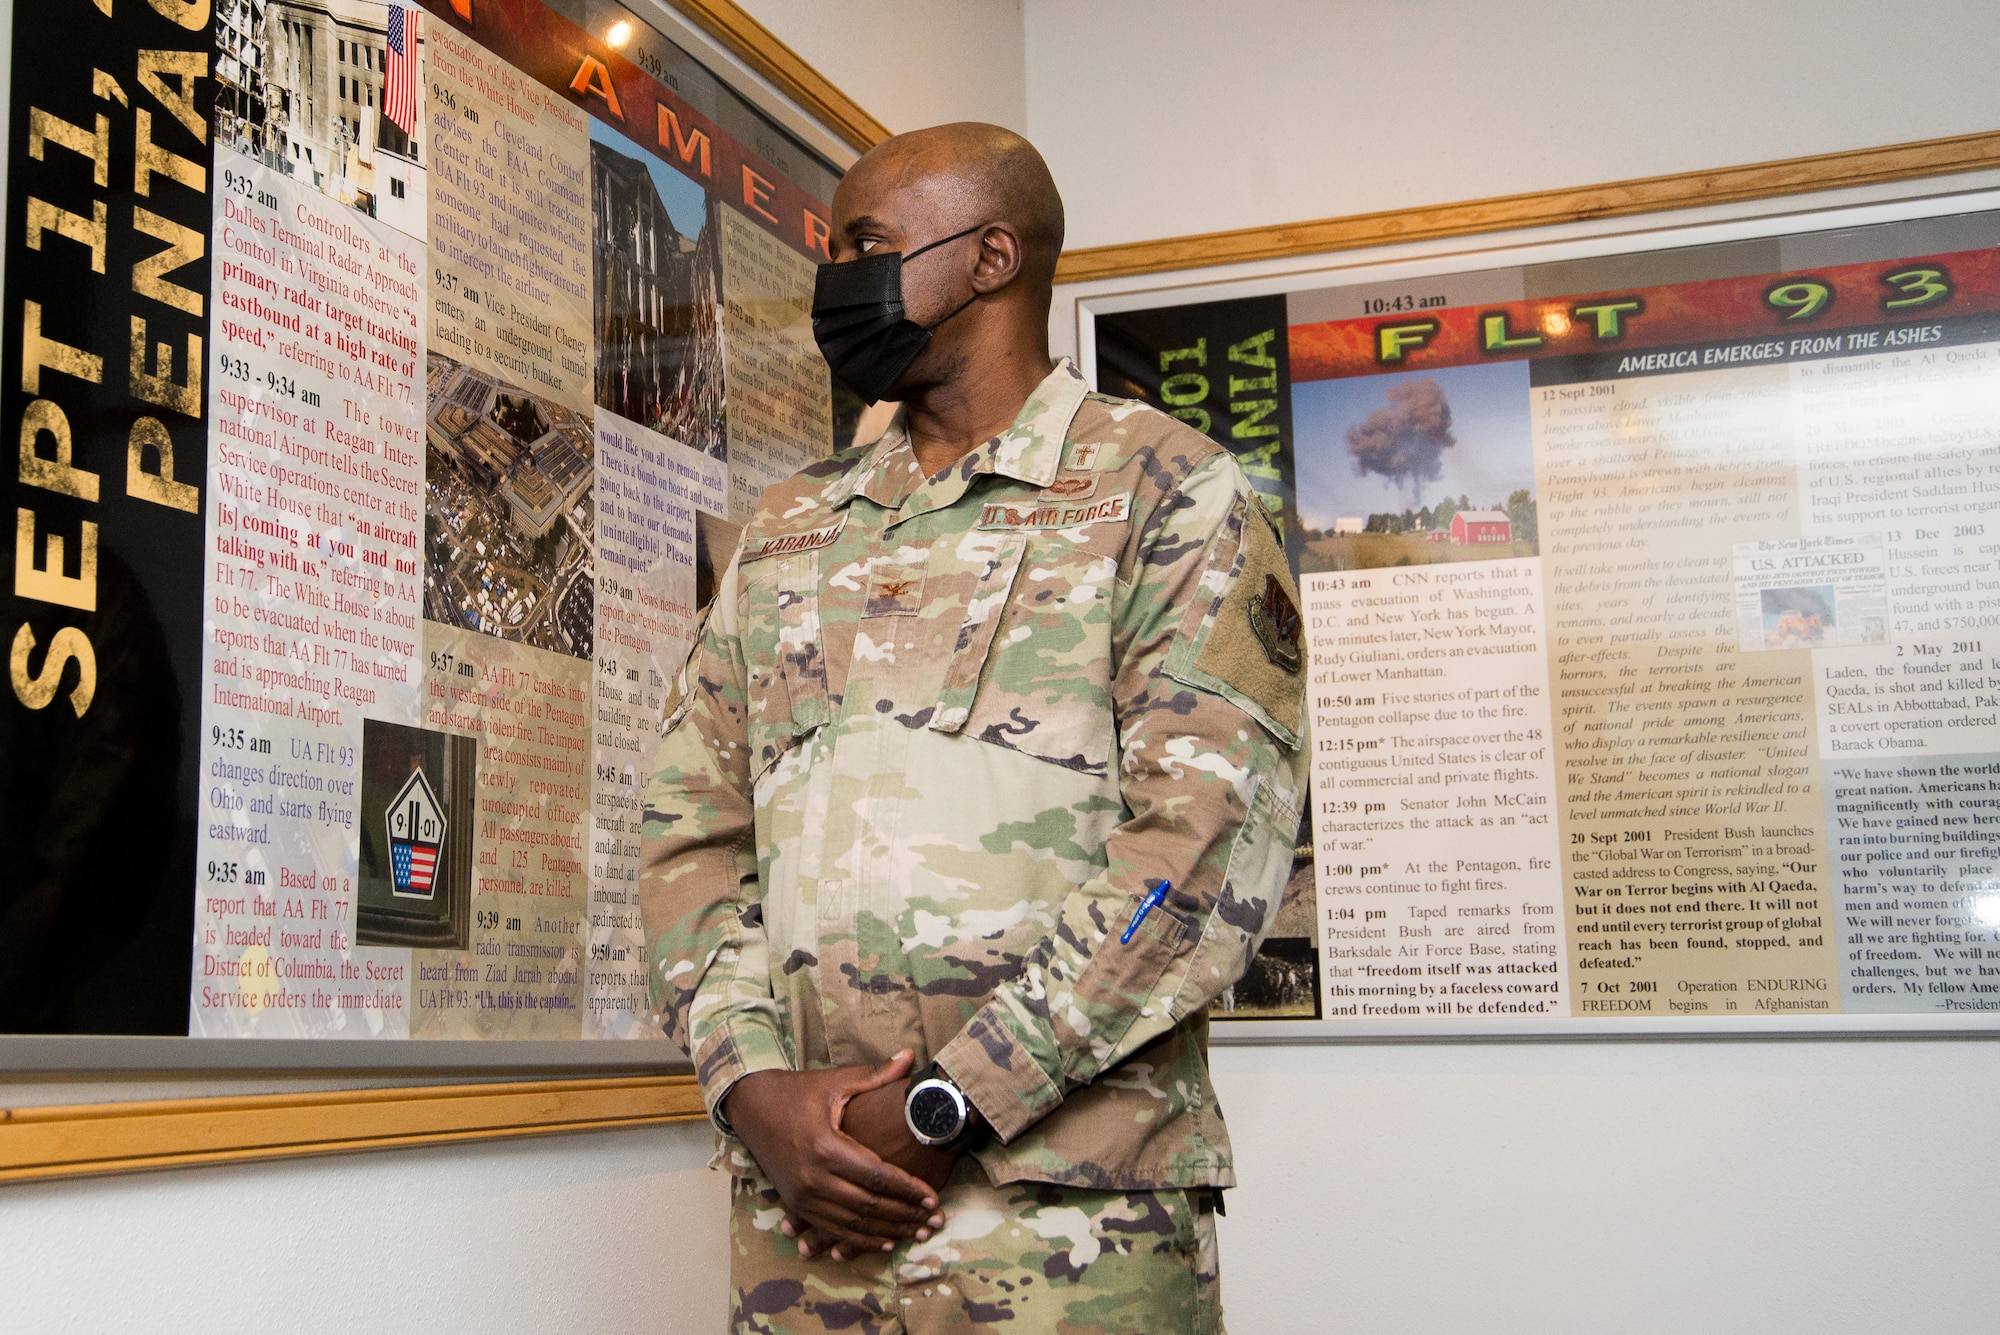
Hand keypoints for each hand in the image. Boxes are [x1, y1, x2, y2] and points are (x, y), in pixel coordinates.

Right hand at [722, 1050, 944, 1257]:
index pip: (876, 1175)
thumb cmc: (796, 1091)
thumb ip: (875, 1074)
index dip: (907, 1189)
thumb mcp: (835, 1081)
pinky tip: (885, 1242)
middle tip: (934, 1221)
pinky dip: (860, 1239)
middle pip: (868, 1205)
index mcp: (825, 1145)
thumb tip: (910, 1055)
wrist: (751, 1107)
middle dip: (905, 1215)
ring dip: (888, 1231)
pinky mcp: (795, 1204)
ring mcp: (802, 1195)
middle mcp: (812, 1176)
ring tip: (917, 1233)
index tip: (933, 1198)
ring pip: (853, 1223)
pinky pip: (833, 1229)